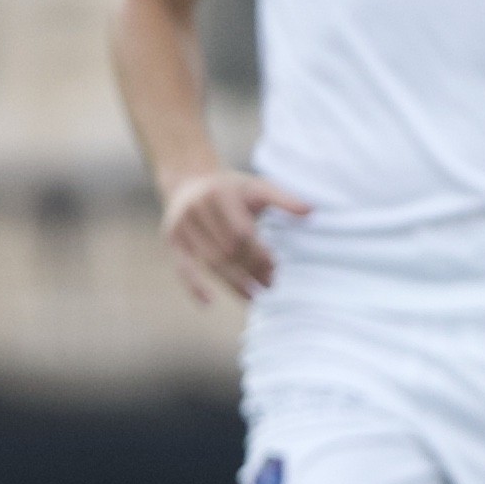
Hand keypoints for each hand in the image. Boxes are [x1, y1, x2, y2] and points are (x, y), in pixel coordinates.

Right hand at [158, 170, 310, 304]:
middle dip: (250, 270)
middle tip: (270, 285)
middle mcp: (198, 208)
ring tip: (254, 297)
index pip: (242, 232)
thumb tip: (311, 212)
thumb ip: (283, 198)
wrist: (190, 179)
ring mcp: (182, 225)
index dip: (259, 253)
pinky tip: (209, 304)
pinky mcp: (172, 239)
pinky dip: (194, 287)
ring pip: (210, 262)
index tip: (275, 267)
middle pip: (227, 249)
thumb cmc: (233, 188)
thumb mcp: (257, 187)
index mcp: (221, 193)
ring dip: (233, 283)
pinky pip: (182, 267)